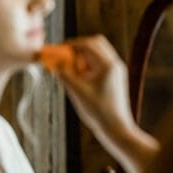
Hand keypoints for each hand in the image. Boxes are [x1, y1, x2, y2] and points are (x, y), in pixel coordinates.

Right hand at [56, 36, 157, 172]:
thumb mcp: (76, 91)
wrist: (117, 128)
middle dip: (78, 48)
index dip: (71, 44)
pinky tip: (79, 79)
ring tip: (71, 72)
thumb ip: (65, 74)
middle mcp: (115, 64)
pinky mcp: (115, 78)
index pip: (88, 43)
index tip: (57, 49)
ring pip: (97, 53)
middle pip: (95, 44)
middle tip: (63, 57)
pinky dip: (88, 66)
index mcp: (108, 65)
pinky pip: (100, 64)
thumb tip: (55, 61)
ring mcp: (116, 71)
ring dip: (82, 57)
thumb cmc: (98, 111)